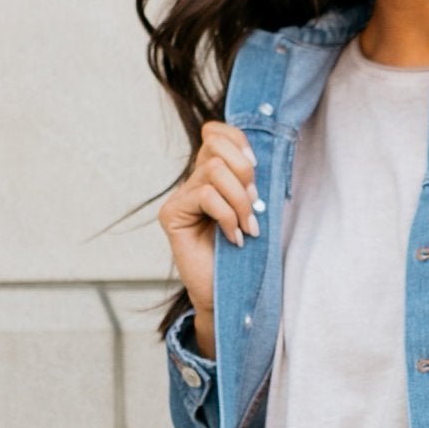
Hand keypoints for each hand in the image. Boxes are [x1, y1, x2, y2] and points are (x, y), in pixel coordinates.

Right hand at [159, 121, 260, 353]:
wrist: (228, 293)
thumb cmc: (244, 254)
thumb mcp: (253, 209)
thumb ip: (249, 182)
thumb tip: (254, 157)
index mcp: (212, 176)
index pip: (215, 133)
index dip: (236, 139)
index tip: (256, 166)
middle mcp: (192, 182)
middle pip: (216, 147)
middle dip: (244, 172)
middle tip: (254, 205)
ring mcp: (179, 198)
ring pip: (213, 170)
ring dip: (240, 200)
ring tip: (247, 228)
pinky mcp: (172, 215)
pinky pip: (206, 196)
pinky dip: (228, 216)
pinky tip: (233, 238)